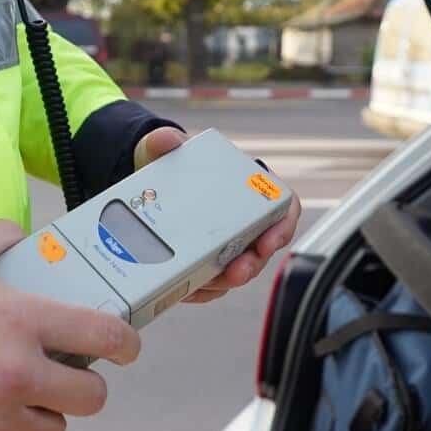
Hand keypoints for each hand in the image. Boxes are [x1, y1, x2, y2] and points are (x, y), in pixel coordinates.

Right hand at [0, 221, 140, 430]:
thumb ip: (2, 237)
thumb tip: (25, 239)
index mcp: (22, 320)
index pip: (106, 338)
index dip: (127, 343)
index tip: (125, 345)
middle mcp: (15, 374)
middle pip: (91, 398)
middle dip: (86, 384)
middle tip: (67, 371)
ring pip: (52, 429)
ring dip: (45, 411)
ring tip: (20, 390)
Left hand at [134, 127, 302, 303]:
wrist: (146, 182)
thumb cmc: (170, 164)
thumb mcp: (166, 148)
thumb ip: (166, 142)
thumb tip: (167, 140)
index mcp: (246, 189)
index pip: (283, 208)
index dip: (282, 227)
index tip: (268, 241)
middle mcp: (242, 220)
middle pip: (261, 249)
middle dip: (251, 265)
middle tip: (235, 272)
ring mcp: (225, 244)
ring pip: (237, 270)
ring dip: (225, 281)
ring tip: (207, 283)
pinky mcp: (204, 262)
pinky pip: (210, 283)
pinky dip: (201, 289)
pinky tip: (187, 289)